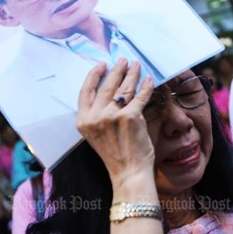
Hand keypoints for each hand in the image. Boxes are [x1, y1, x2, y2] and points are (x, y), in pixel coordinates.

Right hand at [76, 59, 154, 184]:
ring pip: (123, 88)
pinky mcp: (131, 116)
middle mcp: (95, 117)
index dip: (94, 75)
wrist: (128, 173)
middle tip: (123, 60)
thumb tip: (111, 92)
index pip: (86, 91)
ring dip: (131, 74)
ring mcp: (112, 116)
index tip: (102, 65)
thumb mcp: (97, 135)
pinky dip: (146, 86)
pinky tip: (149, 80)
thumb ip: (98, 116)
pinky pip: (140, 96)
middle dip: (116, 70)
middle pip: (106, 86)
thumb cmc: (116, 155)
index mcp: (83, 121)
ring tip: (136, 65)